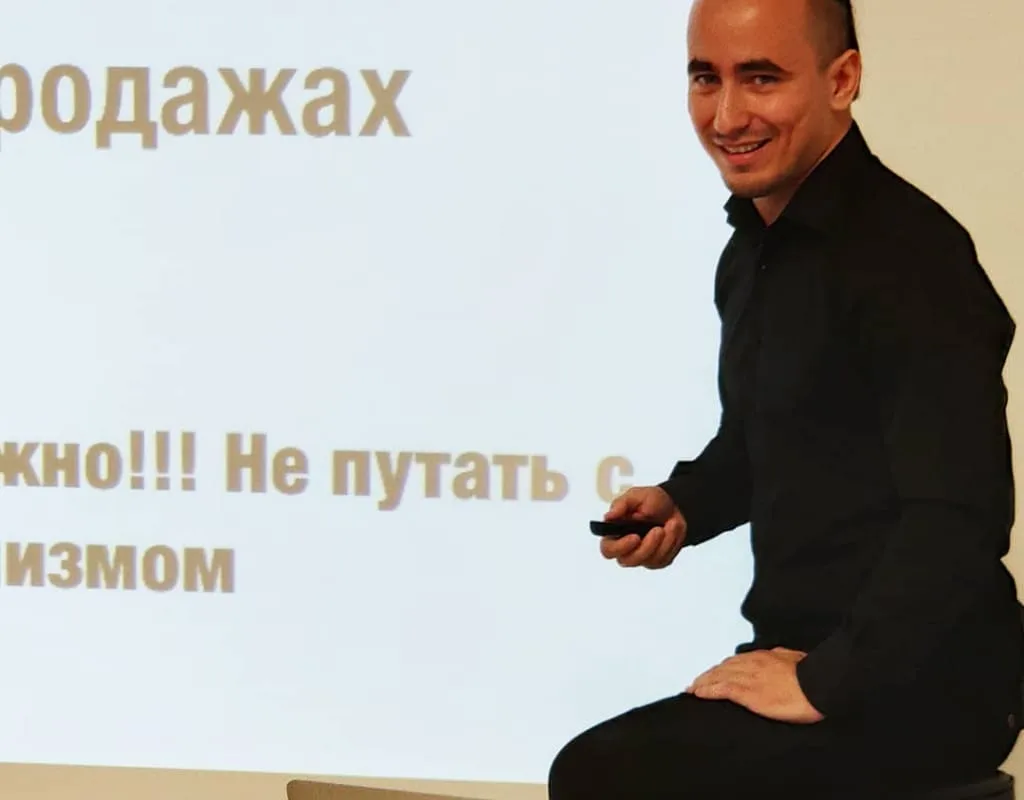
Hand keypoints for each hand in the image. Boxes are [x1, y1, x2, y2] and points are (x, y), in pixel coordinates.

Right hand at [599, 485, 686, 568]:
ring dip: (664, 541)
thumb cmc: (650, 501)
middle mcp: (626, 548)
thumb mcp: (635, 496)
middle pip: (629, 560)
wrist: (673, 506)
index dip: (620, 547)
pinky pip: (664, 559)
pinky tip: (672, 530)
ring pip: (649, 561)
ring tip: (671, 523)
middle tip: (658, 529)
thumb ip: (621, 505)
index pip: (608, 550)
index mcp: (614, 533)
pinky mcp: (657, 561)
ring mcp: (642, 556)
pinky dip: (671, 543)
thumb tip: (608, 516)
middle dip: (647, 546)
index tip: (635, 537)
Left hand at [685, 648, 823, 723]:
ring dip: (702, 682)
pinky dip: (707, 690)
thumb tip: (778, 657)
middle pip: (723, 668)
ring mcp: (748, 677)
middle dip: (708, 675)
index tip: (714, 673)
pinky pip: (721, 689)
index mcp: (763, 657)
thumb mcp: (794, 658)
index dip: (722, 668)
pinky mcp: (747, 692)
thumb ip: (781, 658)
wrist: (818, 685)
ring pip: (717, 677)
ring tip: (692, 689)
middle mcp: (751, 664)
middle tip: (696, 683)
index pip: (736, 661)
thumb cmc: (812, 674)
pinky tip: (698, 694)